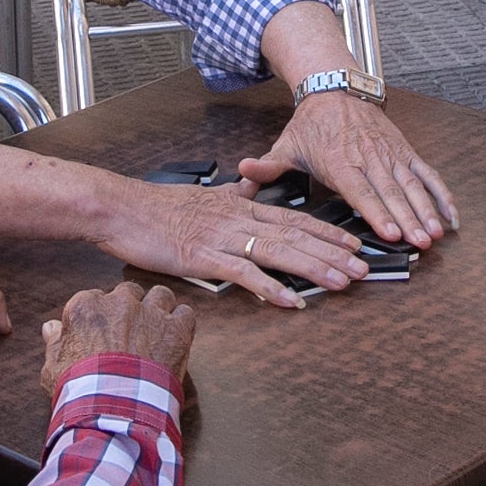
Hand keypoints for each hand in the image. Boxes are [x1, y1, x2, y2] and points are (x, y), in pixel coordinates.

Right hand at [42, 282, 195, 395]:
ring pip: (160, 295)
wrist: (114, 409)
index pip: (96, 298)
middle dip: (131, 308)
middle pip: (128, 292)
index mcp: (86, 307)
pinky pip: (185, 312)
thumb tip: (50, 327)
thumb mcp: (54, 368)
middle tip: (132, 331)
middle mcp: (119, 302)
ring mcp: (150, 313)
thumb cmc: (83, 390)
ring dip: (159, 309)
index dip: (102, 315)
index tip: (105, 331)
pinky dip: (182, 324)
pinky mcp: (176, 329)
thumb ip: (55, 343)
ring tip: (157, 329)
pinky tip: (176, 337)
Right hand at [103, 176, 364, 308]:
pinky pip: (244, 274)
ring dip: (314, 268)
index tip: (353, 243)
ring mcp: (222, 238)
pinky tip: (291, 300)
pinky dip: (270, 288)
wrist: (120, 208)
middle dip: (333, 253)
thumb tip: (251, 186)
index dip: (327, 231)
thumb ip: (234, 193)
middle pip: (296, 236)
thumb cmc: (157, 207)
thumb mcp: (205, 195)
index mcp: (240, 206)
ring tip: (342, 282)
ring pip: (278, 252)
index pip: (293, 219)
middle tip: (364, 267)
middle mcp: (238, 219)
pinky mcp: (203, 257)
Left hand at [239, 96, 457, 247]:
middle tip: (420, 242)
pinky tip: (452, 216)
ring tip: (436, 234)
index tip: (390, 231)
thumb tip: (242, 174)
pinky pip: (428, 173)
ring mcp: (390, 154)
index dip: (376, 212)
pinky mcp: (404, 150)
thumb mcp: (286, 145)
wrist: (336, 89)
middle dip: (408, 218)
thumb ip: (267, 166)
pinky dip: (442, 194)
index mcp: (340, 161)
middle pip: (392, 192)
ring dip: (427, 209)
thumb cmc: (312, 124)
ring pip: (413, 184)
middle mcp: (369, 158)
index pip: (361, 191)